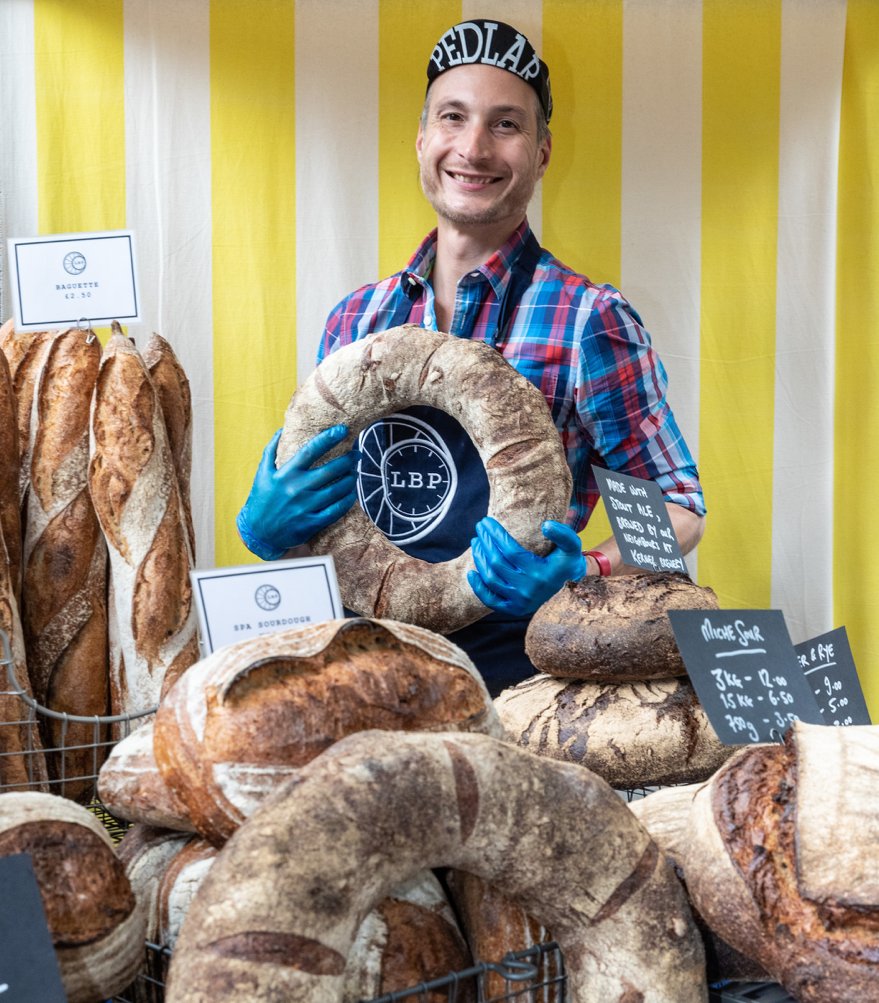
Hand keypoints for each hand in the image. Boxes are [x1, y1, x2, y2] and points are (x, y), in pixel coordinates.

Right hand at [236, 425, 359, 559]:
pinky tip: (352, 494)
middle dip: (348, 460)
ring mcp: (304, 507)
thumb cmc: (261, 499)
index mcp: (285, 474)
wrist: (258, 533)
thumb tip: (282, 429)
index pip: (310, 451)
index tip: (342, 430)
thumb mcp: (262, 474)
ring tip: (355, 472)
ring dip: (350, 480)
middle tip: (357, 454)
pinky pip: (335, 511)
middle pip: (329, 471)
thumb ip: (271, 450)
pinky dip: (347, 501)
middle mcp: (295, 489)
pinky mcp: (310, 523)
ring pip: (336, 491)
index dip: (328, 438)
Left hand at [467, 516, 585, 616]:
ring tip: (476, 542)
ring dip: (479, 558)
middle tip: (480, 528)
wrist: (569, 585)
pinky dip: (478, 587)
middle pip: (497, 562)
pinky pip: (490, 600)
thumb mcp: (572, 546)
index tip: (486, 521)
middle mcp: (528, 589)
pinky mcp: (513, 609)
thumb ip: (564, 534)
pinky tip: (472, 572)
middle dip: (485, 542)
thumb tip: (546, 525)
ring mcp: (519, 601)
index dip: (495, 534)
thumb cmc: (566, 561)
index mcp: (539, 573)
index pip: (510, 550)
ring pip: (490, 578)